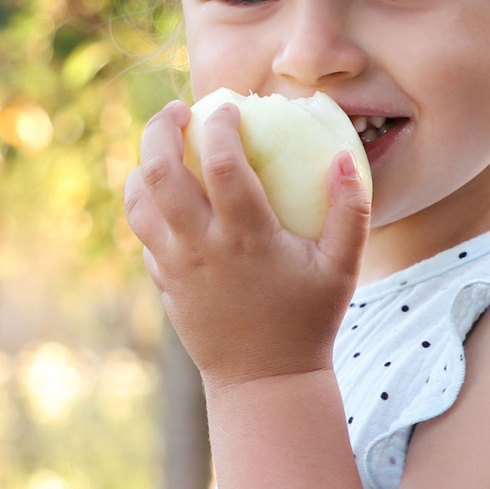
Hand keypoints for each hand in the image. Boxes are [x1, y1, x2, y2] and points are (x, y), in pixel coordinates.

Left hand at [123, 98, 370, 389]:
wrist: (264, 382)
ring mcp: (176, 267)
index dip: (219, 125)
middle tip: (178, 110)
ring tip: (164, 147)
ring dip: (144, 164)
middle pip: (160, 172)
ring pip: (139, 201)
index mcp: (248, 238)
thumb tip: (344, 157)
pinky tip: (166, 193)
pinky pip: (143, 232)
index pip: (222, 164)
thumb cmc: (309, 321)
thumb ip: (351, 212)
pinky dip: (146, 202)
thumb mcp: (343, 269)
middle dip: (161, 129)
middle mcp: (203, 248)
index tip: (227, 106)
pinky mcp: (163, 282)